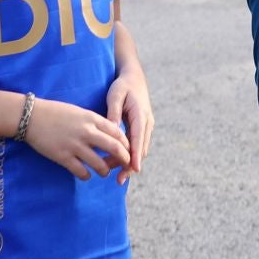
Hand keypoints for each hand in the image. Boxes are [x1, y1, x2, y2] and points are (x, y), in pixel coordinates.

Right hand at [24, 97, 130, 179]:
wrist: (31, 116)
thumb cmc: (56, 113)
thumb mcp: (80, 112)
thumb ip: (95, 123)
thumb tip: (110, 135)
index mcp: (92, 119)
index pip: (118, 133)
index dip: (126, 144)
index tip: (128, 151)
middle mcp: (87, 132)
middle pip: (115, 148)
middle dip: (123, 159)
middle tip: (125, 165)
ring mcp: (75, 145)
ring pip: (100, 164)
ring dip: (105, 171)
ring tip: (105, 172)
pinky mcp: (63, 157)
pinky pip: (81, 171)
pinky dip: (86, 176)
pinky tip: (86, 175)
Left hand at [106, 70, 154, 185]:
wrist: (134, 78)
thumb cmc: (123, 86)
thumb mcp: (115, 96)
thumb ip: (113, 113)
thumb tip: (111, 131)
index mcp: (140, 115)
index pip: (138, 139)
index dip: (135, 156)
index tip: (133, 170)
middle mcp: (147, 123)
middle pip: (141, 150)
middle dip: (131, 166)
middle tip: (118, 179)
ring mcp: (147, 126)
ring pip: (140, 150)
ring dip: (128, 162)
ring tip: (113, 173)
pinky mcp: (143, 129)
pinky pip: (138, 146)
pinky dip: (129, 156)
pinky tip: (116, 163)